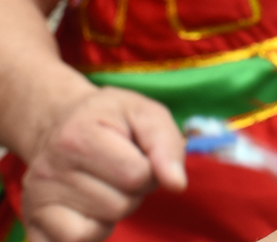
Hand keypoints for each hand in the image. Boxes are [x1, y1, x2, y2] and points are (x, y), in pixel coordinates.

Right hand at [20, 87, 186, 241]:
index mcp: (78, 136)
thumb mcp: (144, 113)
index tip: (139, 156)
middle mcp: (49, 169)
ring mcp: (36, 198)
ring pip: (98, 229)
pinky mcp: (32, 221)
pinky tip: (87, 210)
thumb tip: (177, 184)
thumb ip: (166, 145)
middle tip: (119, 171)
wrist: (58, 123)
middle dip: (133, 192)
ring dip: (113, 211)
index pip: (138, 175)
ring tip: (104, 187)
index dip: (151, 170)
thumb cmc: (109, 120)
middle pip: (121, 205)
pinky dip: (89, 233)